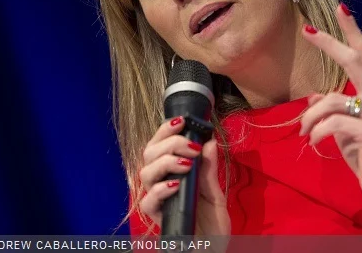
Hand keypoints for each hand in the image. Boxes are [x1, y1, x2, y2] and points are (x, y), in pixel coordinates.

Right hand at [139, 117, 230, 236]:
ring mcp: (158, 200)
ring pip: (146, 173)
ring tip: (187, 164)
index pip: (160, 144)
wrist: (211, 250)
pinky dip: (160, 190)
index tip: (182, 121)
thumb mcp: (215, 193)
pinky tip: (175, 185)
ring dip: (166, 162)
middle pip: (149, 153)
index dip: (166, 130)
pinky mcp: (157, 218)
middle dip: (170, 142)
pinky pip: (147, 201)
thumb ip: (210, 169)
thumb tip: (209, 141)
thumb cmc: (211, 224)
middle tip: (192, 147)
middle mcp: (161, 183)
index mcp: (172, 172)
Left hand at [299, 3, 361, 205]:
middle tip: (307, 30)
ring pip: (331, 100)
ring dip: (310, 118)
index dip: (351, 32)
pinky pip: (333, 124)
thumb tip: (314, 96)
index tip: (340, 9)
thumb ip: (335, 110)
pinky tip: (314, 143)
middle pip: (355, 60)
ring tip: (304, 133)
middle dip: (330, 43)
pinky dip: (317, 133)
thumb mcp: (347, 129)